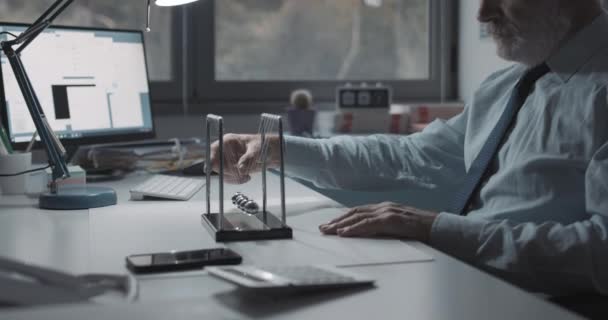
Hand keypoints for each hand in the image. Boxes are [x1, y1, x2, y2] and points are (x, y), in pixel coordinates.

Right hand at [209, 134, 279, 183]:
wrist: (270, 152)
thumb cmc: (263, 145)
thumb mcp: (258, 150)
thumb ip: (249, 158)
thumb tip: (241, 169)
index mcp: (228, 141)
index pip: (214, 150)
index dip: (211, 159)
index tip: (212, 169)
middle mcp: (225, 150)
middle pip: (216, 164)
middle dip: (227, 172)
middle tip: (240, 174)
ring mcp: (227, 160)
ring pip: (222, 173)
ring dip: (233, 178)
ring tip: (247, 176)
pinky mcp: (231, 169)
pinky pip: (228, 178)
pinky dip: (236, 180)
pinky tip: (247, 177)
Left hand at [319, 202, 438, 242]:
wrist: (438, 227)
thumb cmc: (420, 229)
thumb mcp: (398, 226)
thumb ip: (383, 227)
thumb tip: (367, 234)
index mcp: (384, 208)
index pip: (358, 211)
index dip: (343, 217)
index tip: (331, 224)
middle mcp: (383, 207)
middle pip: (354, 212)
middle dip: (337, 220)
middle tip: (323, 228)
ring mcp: (387, 212)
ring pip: (358, 217)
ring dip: (341, 224)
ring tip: (329, 231)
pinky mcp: (391, 220)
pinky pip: (368, 224)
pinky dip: (354, 228)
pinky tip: (344, 233)